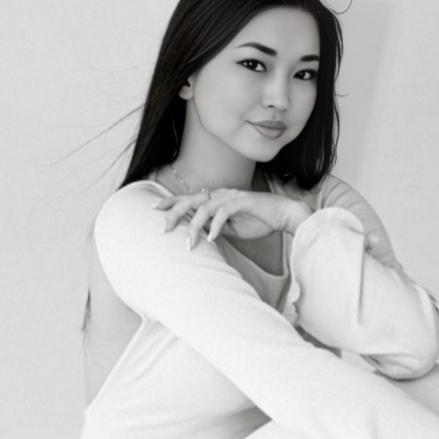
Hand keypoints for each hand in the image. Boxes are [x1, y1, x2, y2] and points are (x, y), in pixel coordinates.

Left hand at [153, 188, 311, 248]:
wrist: (283, 215)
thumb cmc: (259, 221)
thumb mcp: (232, 228)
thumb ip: (215, 228)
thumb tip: (199, 234)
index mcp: (216, 199)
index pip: (189, 199)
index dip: (171, 202)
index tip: (154, 209)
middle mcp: (220, 194)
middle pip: (190, 200)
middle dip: (173, 213)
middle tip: (162, 228)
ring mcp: (231, 197)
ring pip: (204, 207)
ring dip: (194, 226)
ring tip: (188, 244)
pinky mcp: (242, 202)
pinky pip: (223, 213)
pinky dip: (216, 226)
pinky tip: (212, 238)